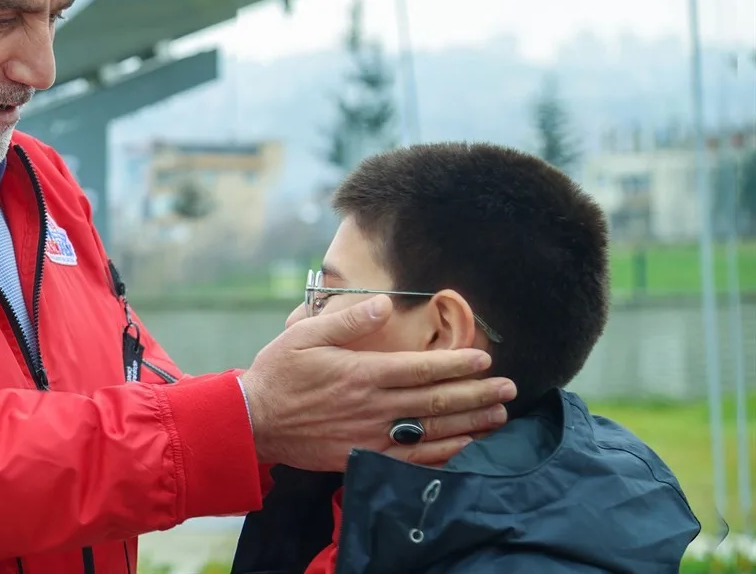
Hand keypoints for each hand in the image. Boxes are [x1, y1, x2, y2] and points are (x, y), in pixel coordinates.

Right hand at [240, 295, 515, 470]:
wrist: (253, 421)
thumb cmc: (279, 372)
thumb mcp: (305, 334)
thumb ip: (347, 320)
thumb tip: (384, 303)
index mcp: (362, 373)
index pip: (421, 367)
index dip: (457, 363)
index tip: (485, 358)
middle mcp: (372, 406)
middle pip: (435, 399)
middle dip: (476, 392)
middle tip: (509, 388)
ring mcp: (370, 436)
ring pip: (431, 430)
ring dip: (469, 422)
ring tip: (499, 415)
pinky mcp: (363, 456)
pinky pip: (412, 459)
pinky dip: (442, 453)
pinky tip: (464, 446)